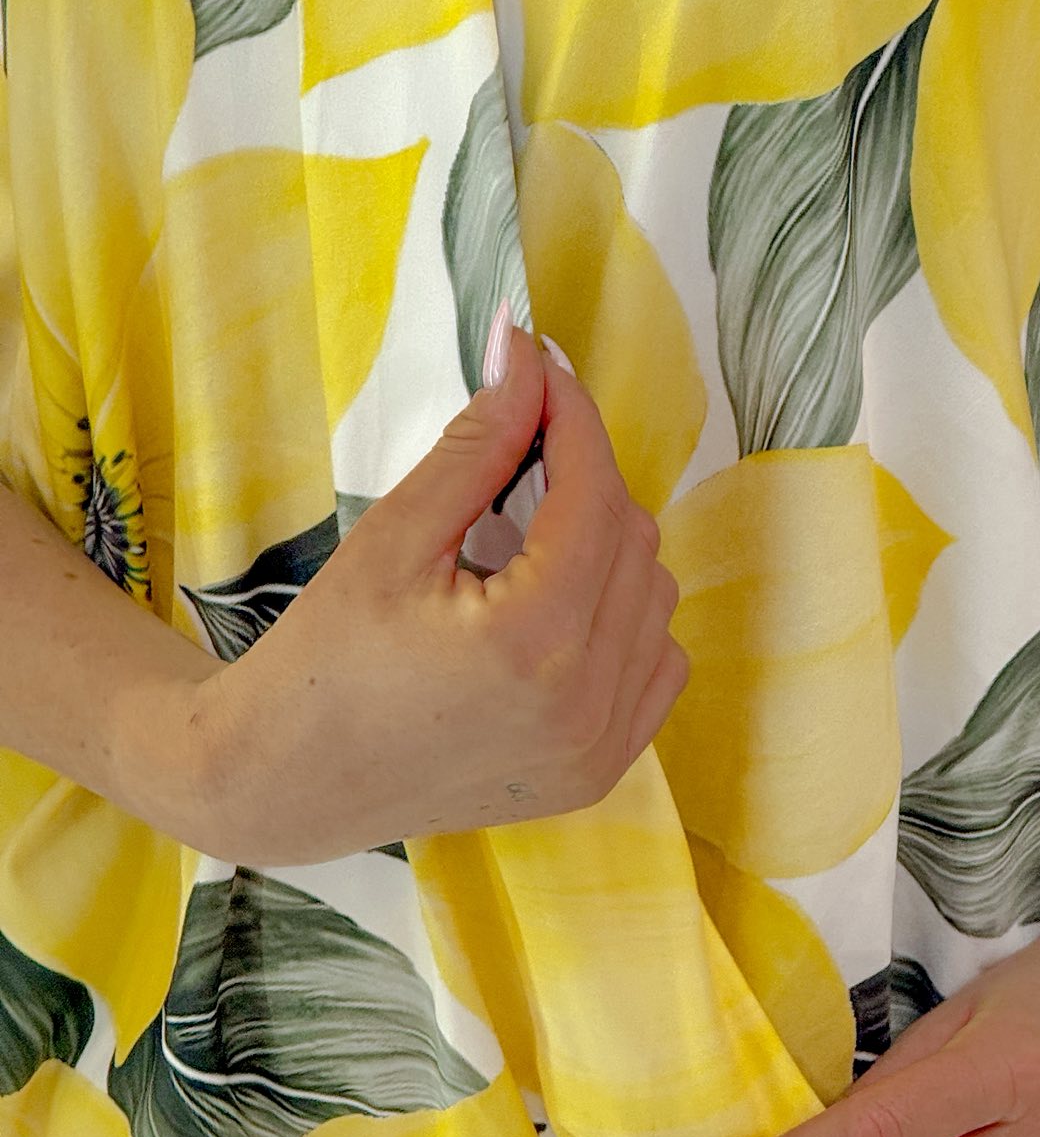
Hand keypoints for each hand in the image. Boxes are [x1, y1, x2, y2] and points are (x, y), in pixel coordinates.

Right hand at [163, 326, 688, 864]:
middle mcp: (585, 701)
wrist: (286, 781)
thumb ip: (477, 445)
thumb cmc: (323, 657)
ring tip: (523, 542)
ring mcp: (600, 747)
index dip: (573, 418)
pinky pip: (656, 663)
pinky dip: (623, 619)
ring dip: (607, 547)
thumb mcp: (392, 537)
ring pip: (654, 597)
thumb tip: (526, 355)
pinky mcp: (599, 772)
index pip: (594, 491)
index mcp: (532, 641)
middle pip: (632, 539)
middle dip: (585, 478)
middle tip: (521, 449)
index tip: (544, 370)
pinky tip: (555, 608)